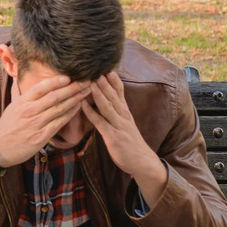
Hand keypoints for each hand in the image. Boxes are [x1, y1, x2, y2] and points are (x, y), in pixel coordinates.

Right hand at [0, 75, 88, 166]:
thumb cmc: (6, 127)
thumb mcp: (11, 106)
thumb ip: (17, 91)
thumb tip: (17, 76)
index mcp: (22, 102)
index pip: (41, 87)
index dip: (56, 81)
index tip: (69, 76)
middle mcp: (29, 111)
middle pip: (54, 96)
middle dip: (72, 88)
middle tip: (86, 81)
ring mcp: (36, 124)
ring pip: (59, 108)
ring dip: (75, 99)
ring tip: (86, 91)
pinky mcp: (41, 137)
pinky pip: (59, 123)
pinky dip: (70, 114)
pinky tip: (79, 107)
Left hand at [84, 73, 166, 200]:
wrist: (142, 162)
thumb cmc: (131, 143)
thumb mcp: (125, 124)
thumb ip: (117, 112)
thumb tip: (107, 101)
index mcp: (125, 112)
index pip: (120, 90)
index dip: (113, 78)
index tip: (106, 65)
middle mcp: (123, 115)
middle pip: (113, 94)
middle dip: (104, 80)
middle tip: (94, 66)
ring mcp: (119, 125)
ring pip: (107, 105)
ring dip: (98, 92)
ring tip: (89, 80)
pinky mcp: (113, 136)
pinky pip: (100, 122)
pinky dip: (91, 112)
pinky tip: (83, 105)